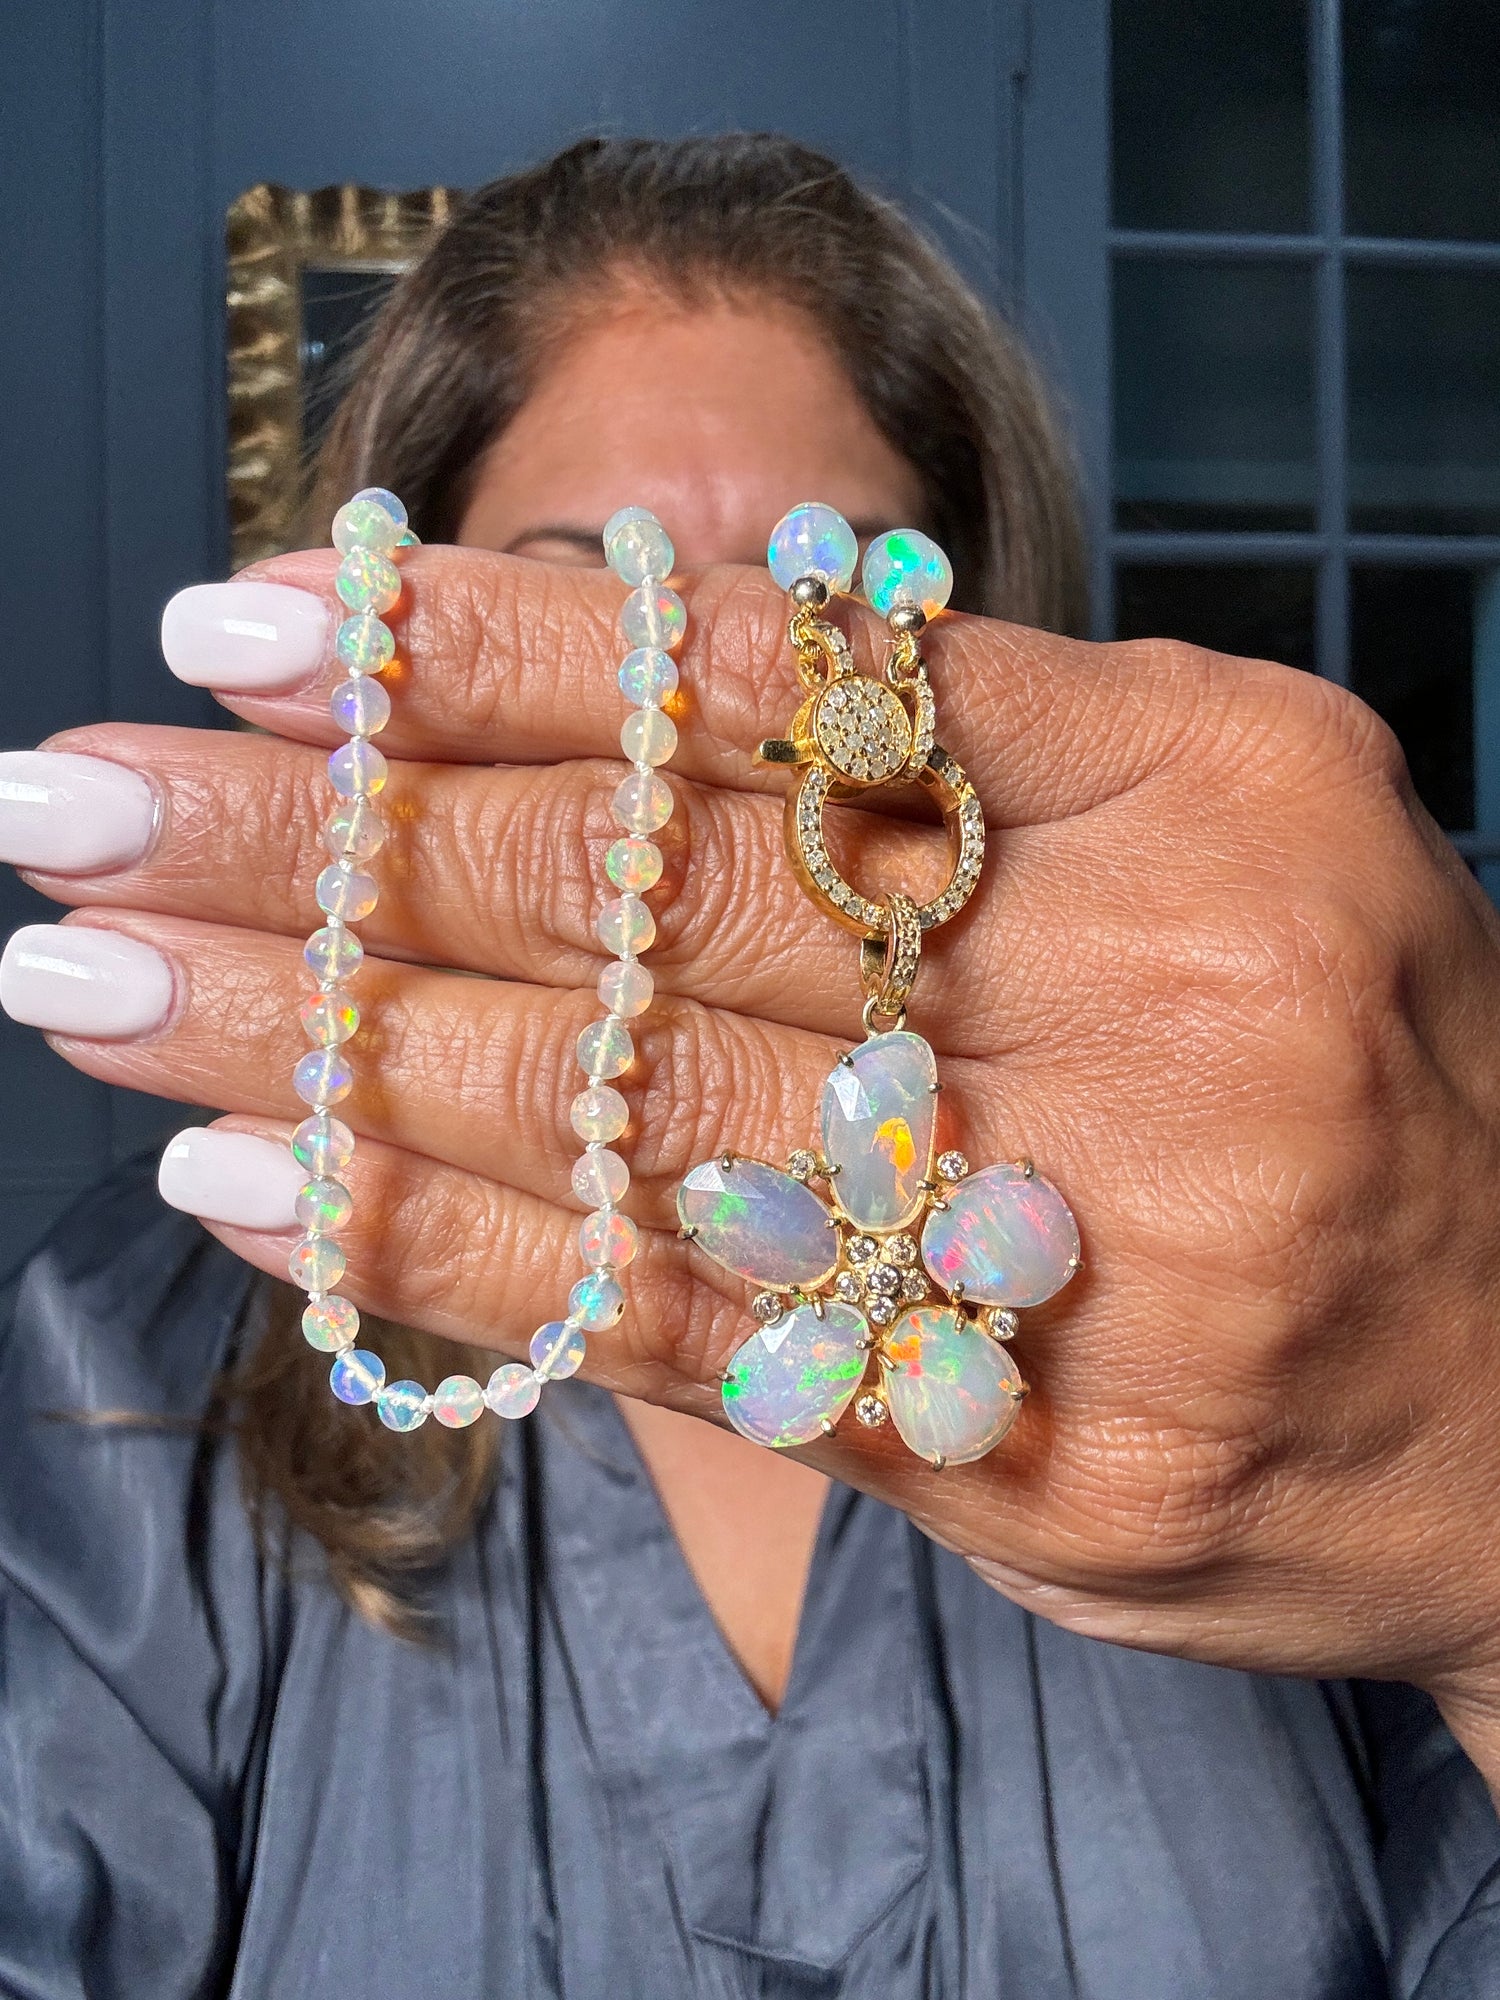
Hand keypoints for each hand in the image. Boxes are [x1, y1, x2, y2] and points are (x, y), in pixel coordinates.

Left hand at [19, 547, 1499, 1778]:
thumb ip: (961, 762)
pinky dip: (442, 1255)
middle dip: (320, 840)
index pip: (776, 679)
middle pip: (652, 887)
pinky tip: (245, 1190)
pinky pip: (674, 1328)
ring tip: (82, 980)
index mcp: (1214, 781)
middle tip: (68, 803)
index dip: (483, 644)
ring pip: (621, 1108)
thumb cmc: (1360, 1071)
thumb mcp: (1229, 830)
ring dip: (312, 1044)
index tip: (241, 625)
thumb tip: (606, 678)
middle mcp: (1161, 990)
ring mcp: (1101, 1237)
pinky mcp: (1024, 1450)